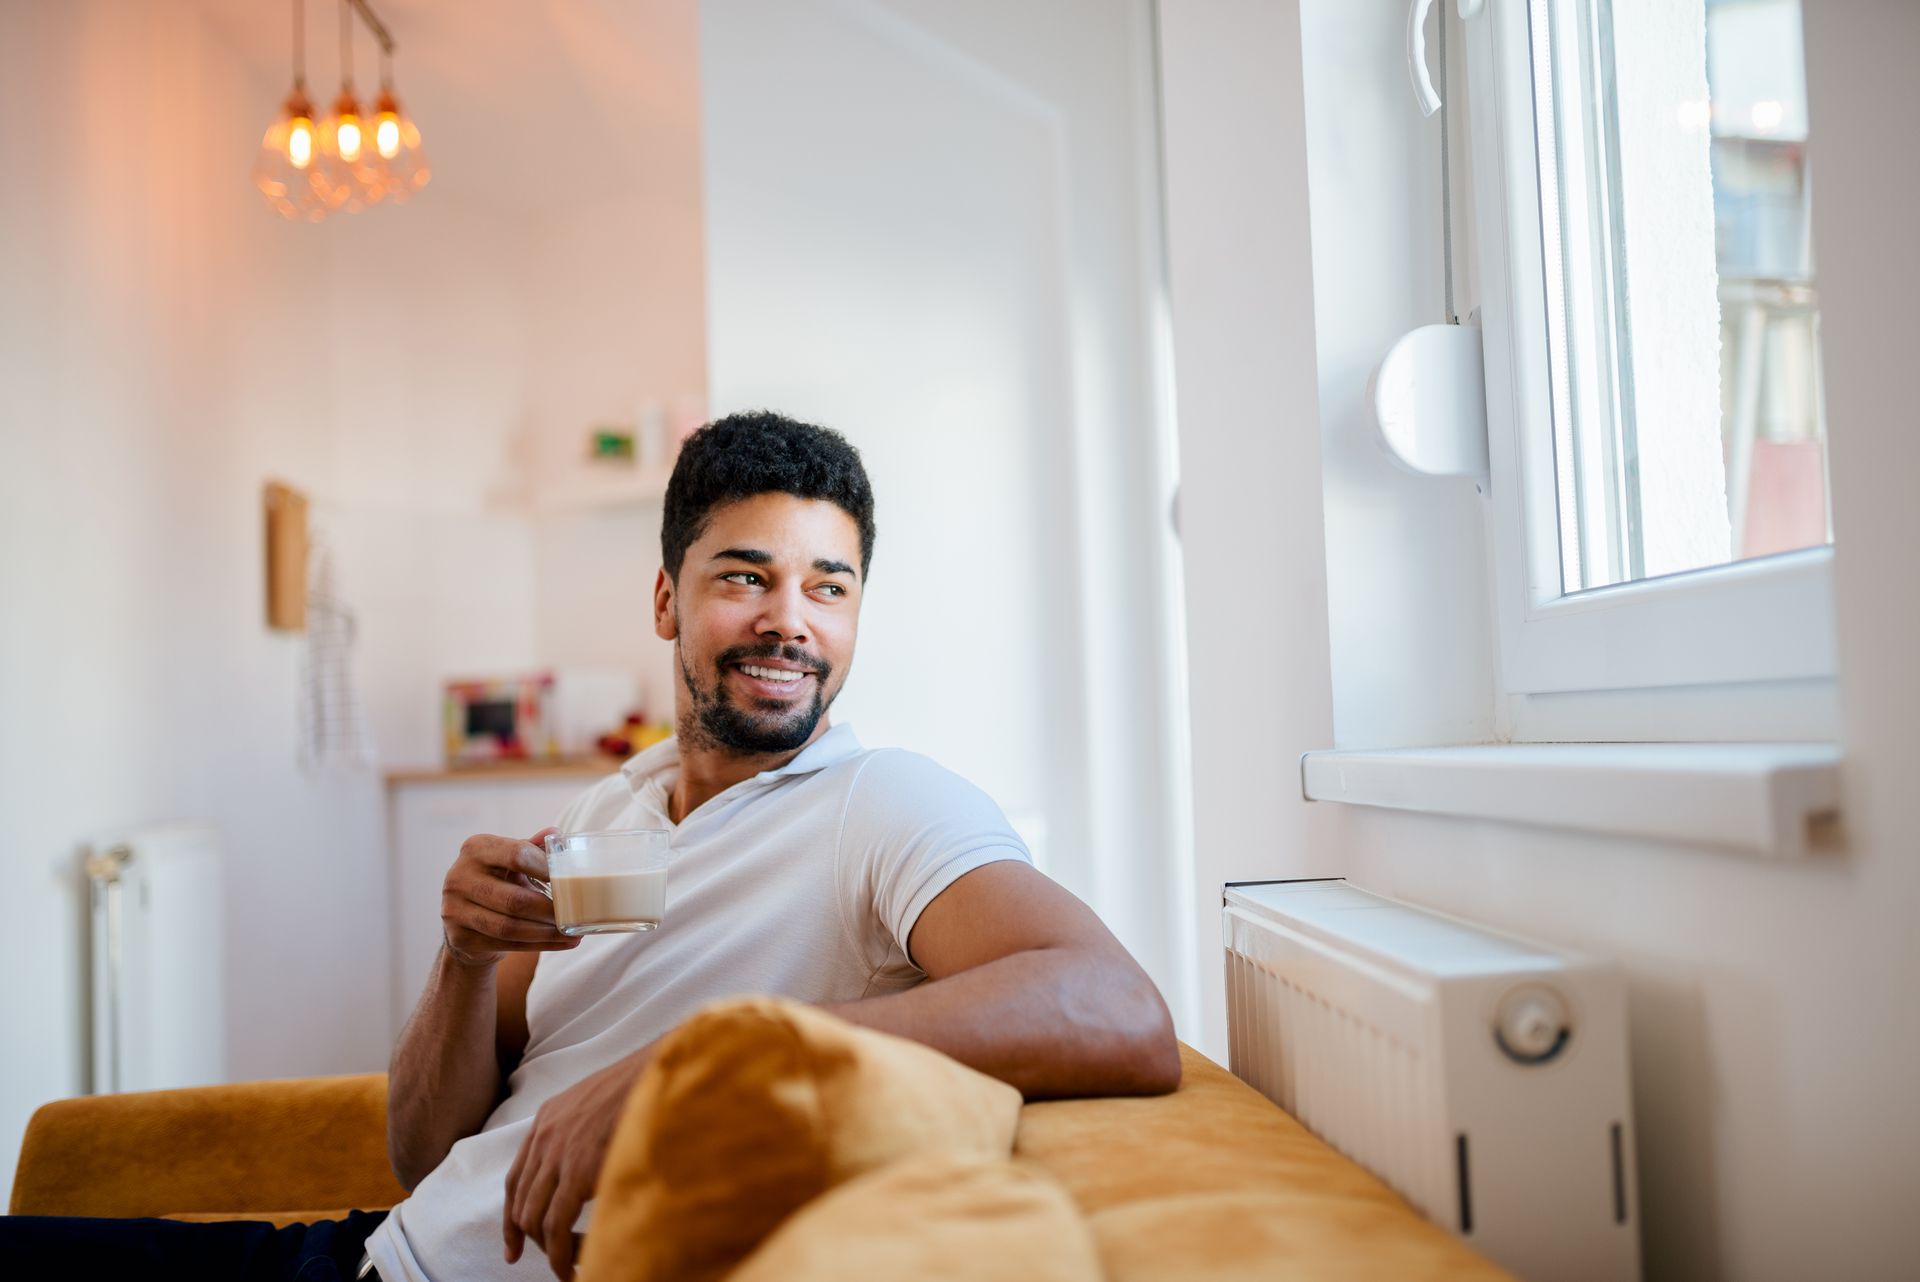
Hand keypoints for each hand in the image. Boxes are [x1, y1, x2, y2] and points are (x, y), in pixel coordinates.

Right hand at [442, 827, 579, 969]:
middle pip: (514, 898)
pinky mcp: (459, 938)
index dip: (546, 868)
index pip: (517, 855)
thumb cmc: (498, 881)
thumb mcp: (511, 860)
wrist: (466, 919)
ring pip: (509, 926)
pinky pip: (505, 945)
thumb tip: (556, 834)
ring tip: (571, 934)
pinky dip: (538, 945)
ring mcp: (454, 909)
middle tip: (575, 915)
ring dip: (546, 932)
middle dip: (550, 910)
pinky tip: (559, 943)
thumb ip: (532, 848)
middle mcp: (459, 876)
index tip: (571, 879)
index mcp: (476, 848)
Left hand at [503, 1047, 653, 1279]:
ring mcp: (558, 1155)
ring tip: (567, 1267)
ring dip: (549, 1250)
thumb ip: (583, 1131)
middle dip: (530, 1238)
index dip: (511, 1217)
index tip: (514, 1246)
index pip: (515, 1179)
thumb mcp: (598, 1104)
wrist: (662, 1073)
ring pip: (534, 1218)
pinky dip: (560, 1254)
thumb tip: (588, 1163)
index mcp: (547, 1119)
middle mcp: (544, 1137)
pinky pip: (556, 1226)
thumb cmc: (643, 1088)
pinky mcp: (577, 1172)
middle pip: (520, 1203)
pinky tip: (570, 1268)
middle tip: (553, 1260)